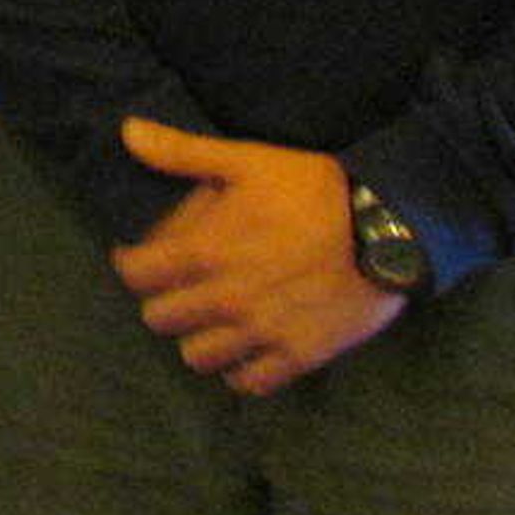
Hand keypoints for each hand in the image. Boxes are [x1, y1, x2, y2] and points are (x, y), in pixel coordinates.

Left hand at [110, 119, 406, 394]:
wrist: (387, 228)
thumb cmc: (313, 189)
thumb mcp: (246, 160)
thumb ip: (182, 152)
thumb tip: (127, 130)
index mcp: (205, 251)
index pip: (136, 275)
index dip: (132, 265)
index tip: (141, 259)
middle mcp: (226, 298)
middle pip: (160, 320)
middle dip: (162, 302)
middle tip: (178, 291)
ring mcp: (262, 331)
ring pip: (198, 358)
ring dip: (198, 340)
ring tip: (210, 323)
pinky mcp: (298, 355)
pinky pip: (249, 383)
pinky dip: (241, 372)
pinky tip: (246, 351)